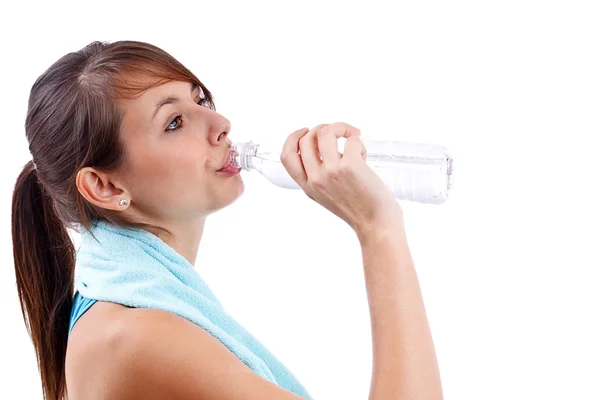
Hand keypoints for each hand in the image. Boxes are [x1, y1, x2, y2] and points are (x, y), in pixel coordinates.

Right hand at [280, 123, 402, 233]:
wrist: (376, 224)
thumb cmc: (358, 210)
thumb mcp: (327, 196)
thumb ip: (320, 175)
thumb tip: (325, 147)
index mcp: (308, 186)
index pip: (287, 156)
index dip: (293, 138)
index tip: (305, 130)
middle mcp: (315, 178)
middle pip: (306, 139)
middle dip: (323, 127)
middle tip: (339, 133)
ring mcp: (331, 172)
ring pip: (325, 132)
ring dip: (341, 127)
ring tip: (352, 136)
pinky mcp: (350, 166)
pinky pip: (351, 140)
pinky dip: (358, 142)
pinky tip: (364, 155)